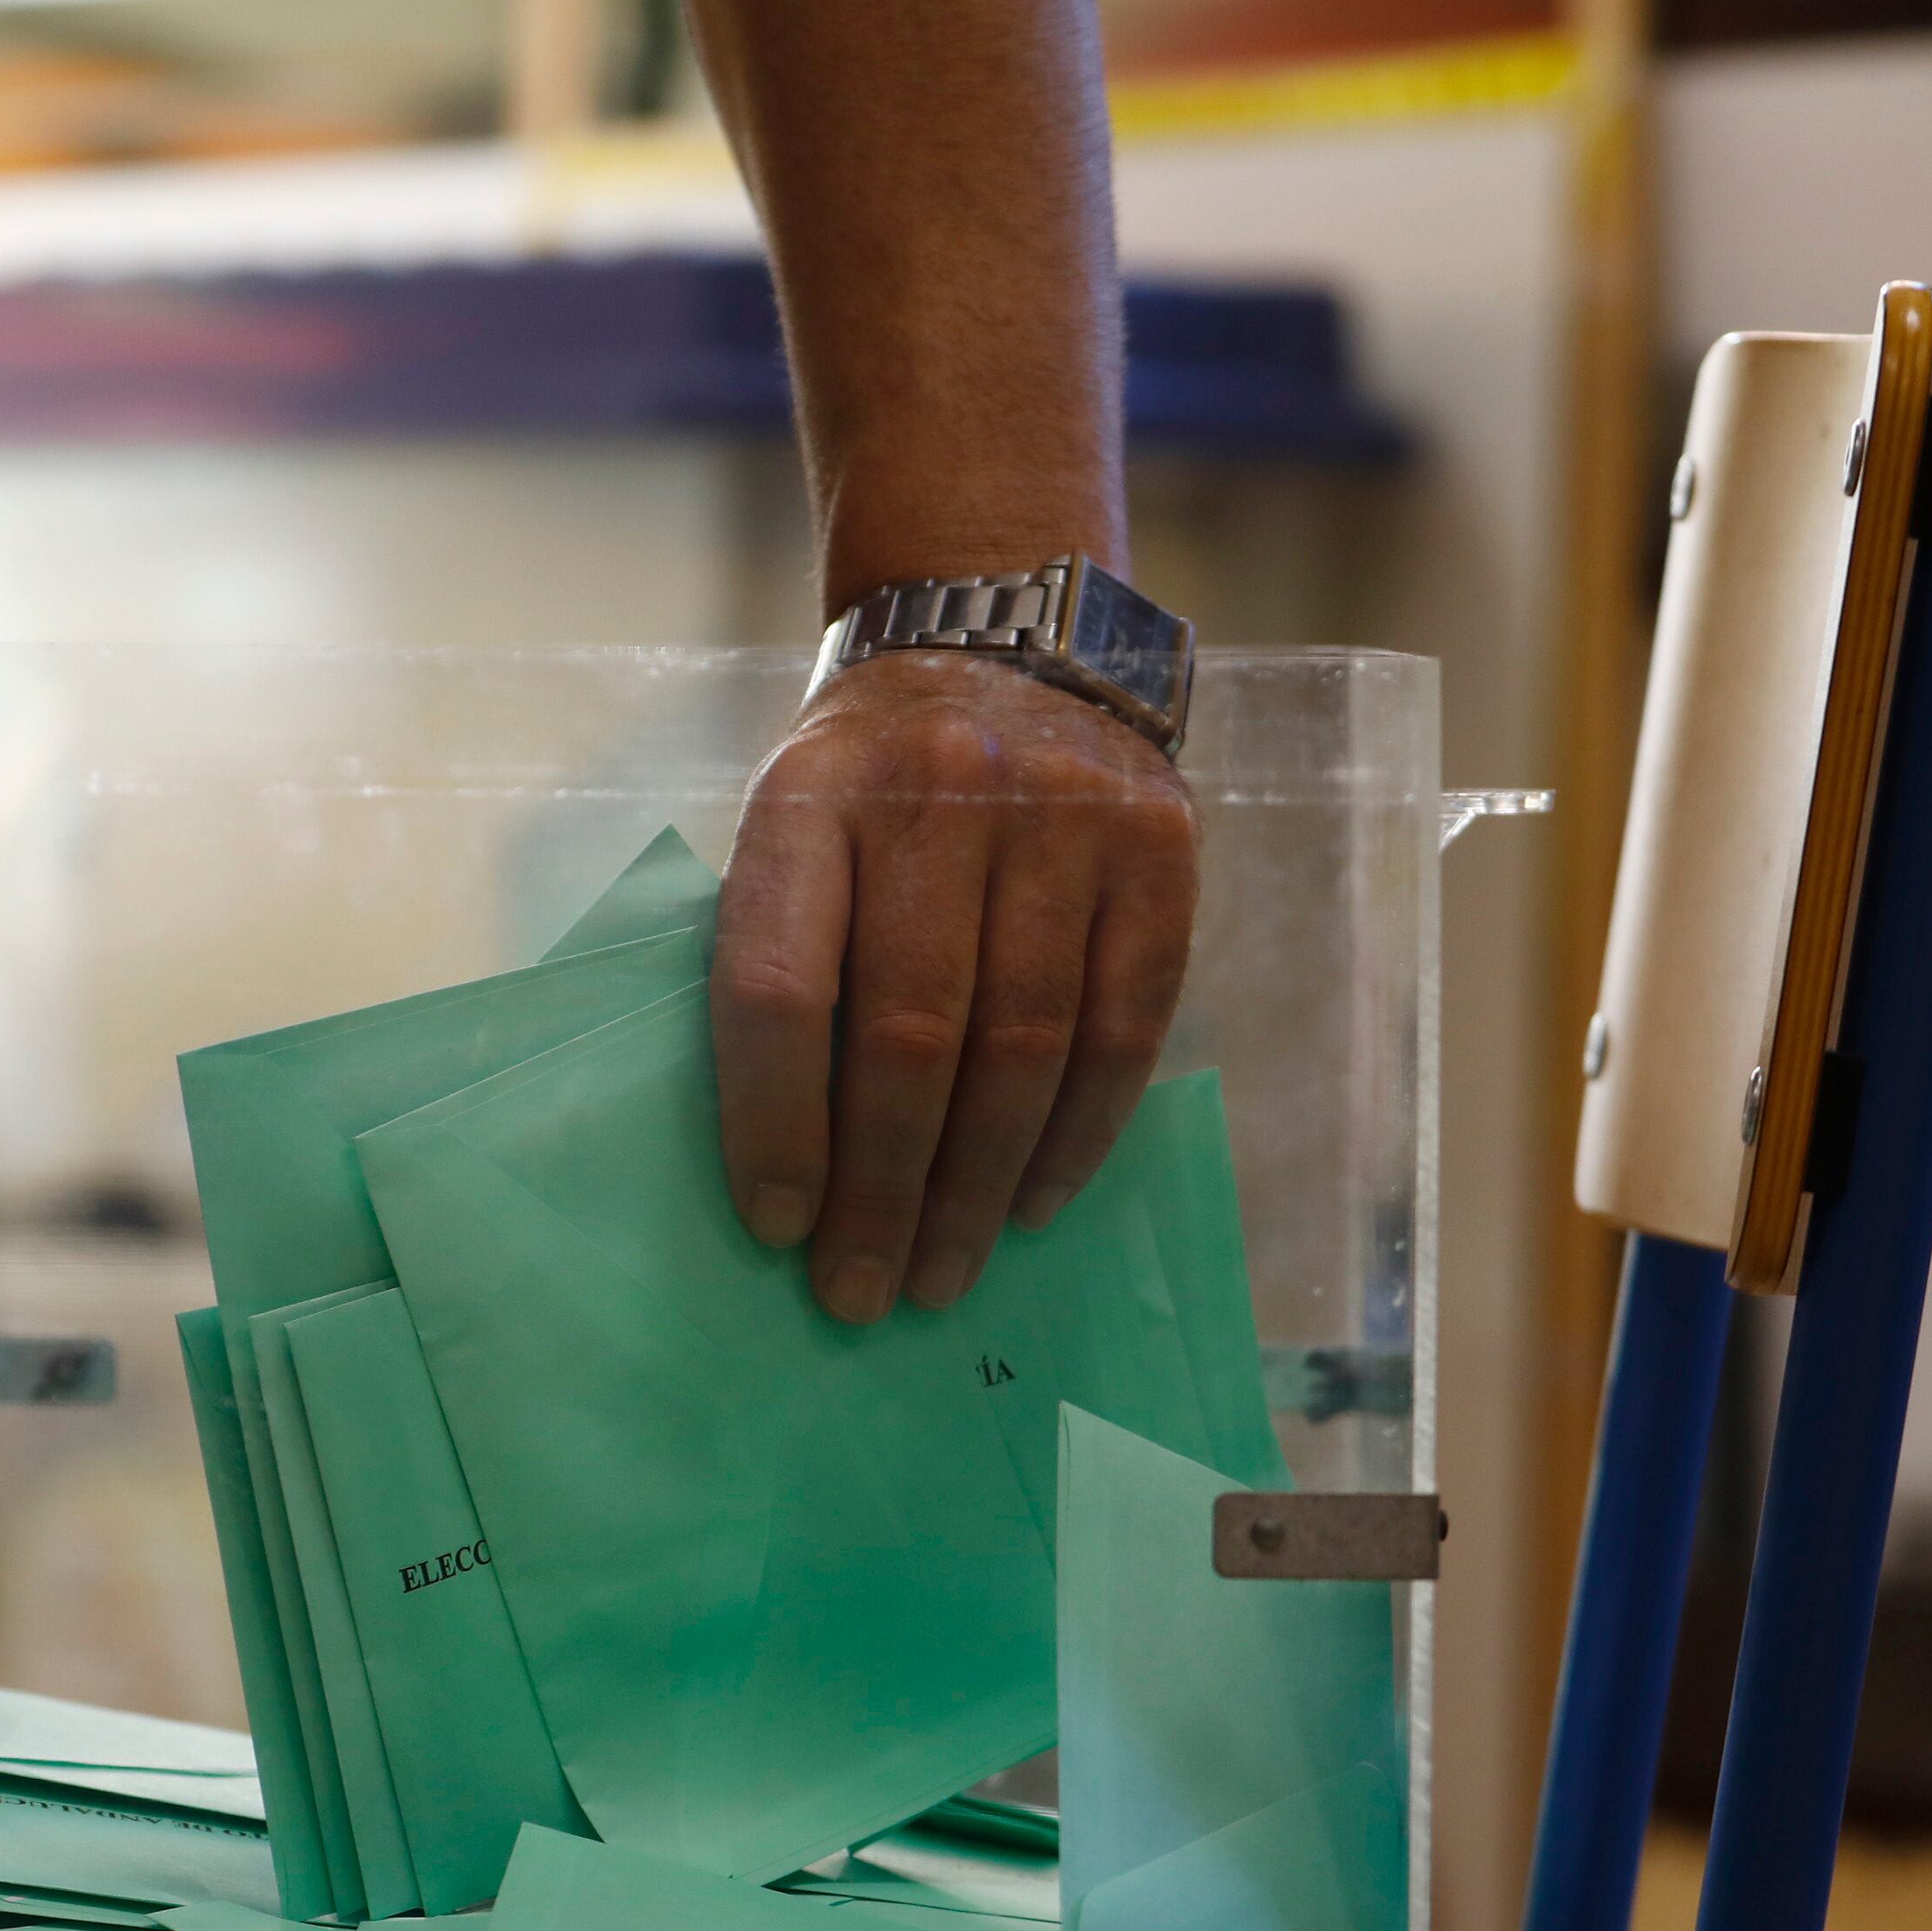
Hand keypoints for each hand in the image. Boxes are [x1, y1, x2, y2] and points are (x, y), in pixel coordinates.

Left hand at [713, 649, 1199, 1322]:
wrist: (1005, 637)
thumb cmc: (870, 780)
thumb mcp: (790, 823)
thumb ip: (783, 956)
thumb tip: (788, 1173)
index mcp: (812, 795)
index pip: (777, 984)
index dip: (773, 1122)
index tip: (775, 1226)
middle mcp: (941, 792)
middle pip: (908, 1038)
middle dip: (882, 1191)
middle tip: (863, 1292)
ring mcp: (1064, 816)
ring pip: (1022, 1048)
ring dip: (978, 1188)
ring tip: (942, 1271)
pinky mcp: (1159, 848)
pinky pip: (1123, 1027)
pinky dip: (1077, 1134)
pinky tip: (1035, 1202)